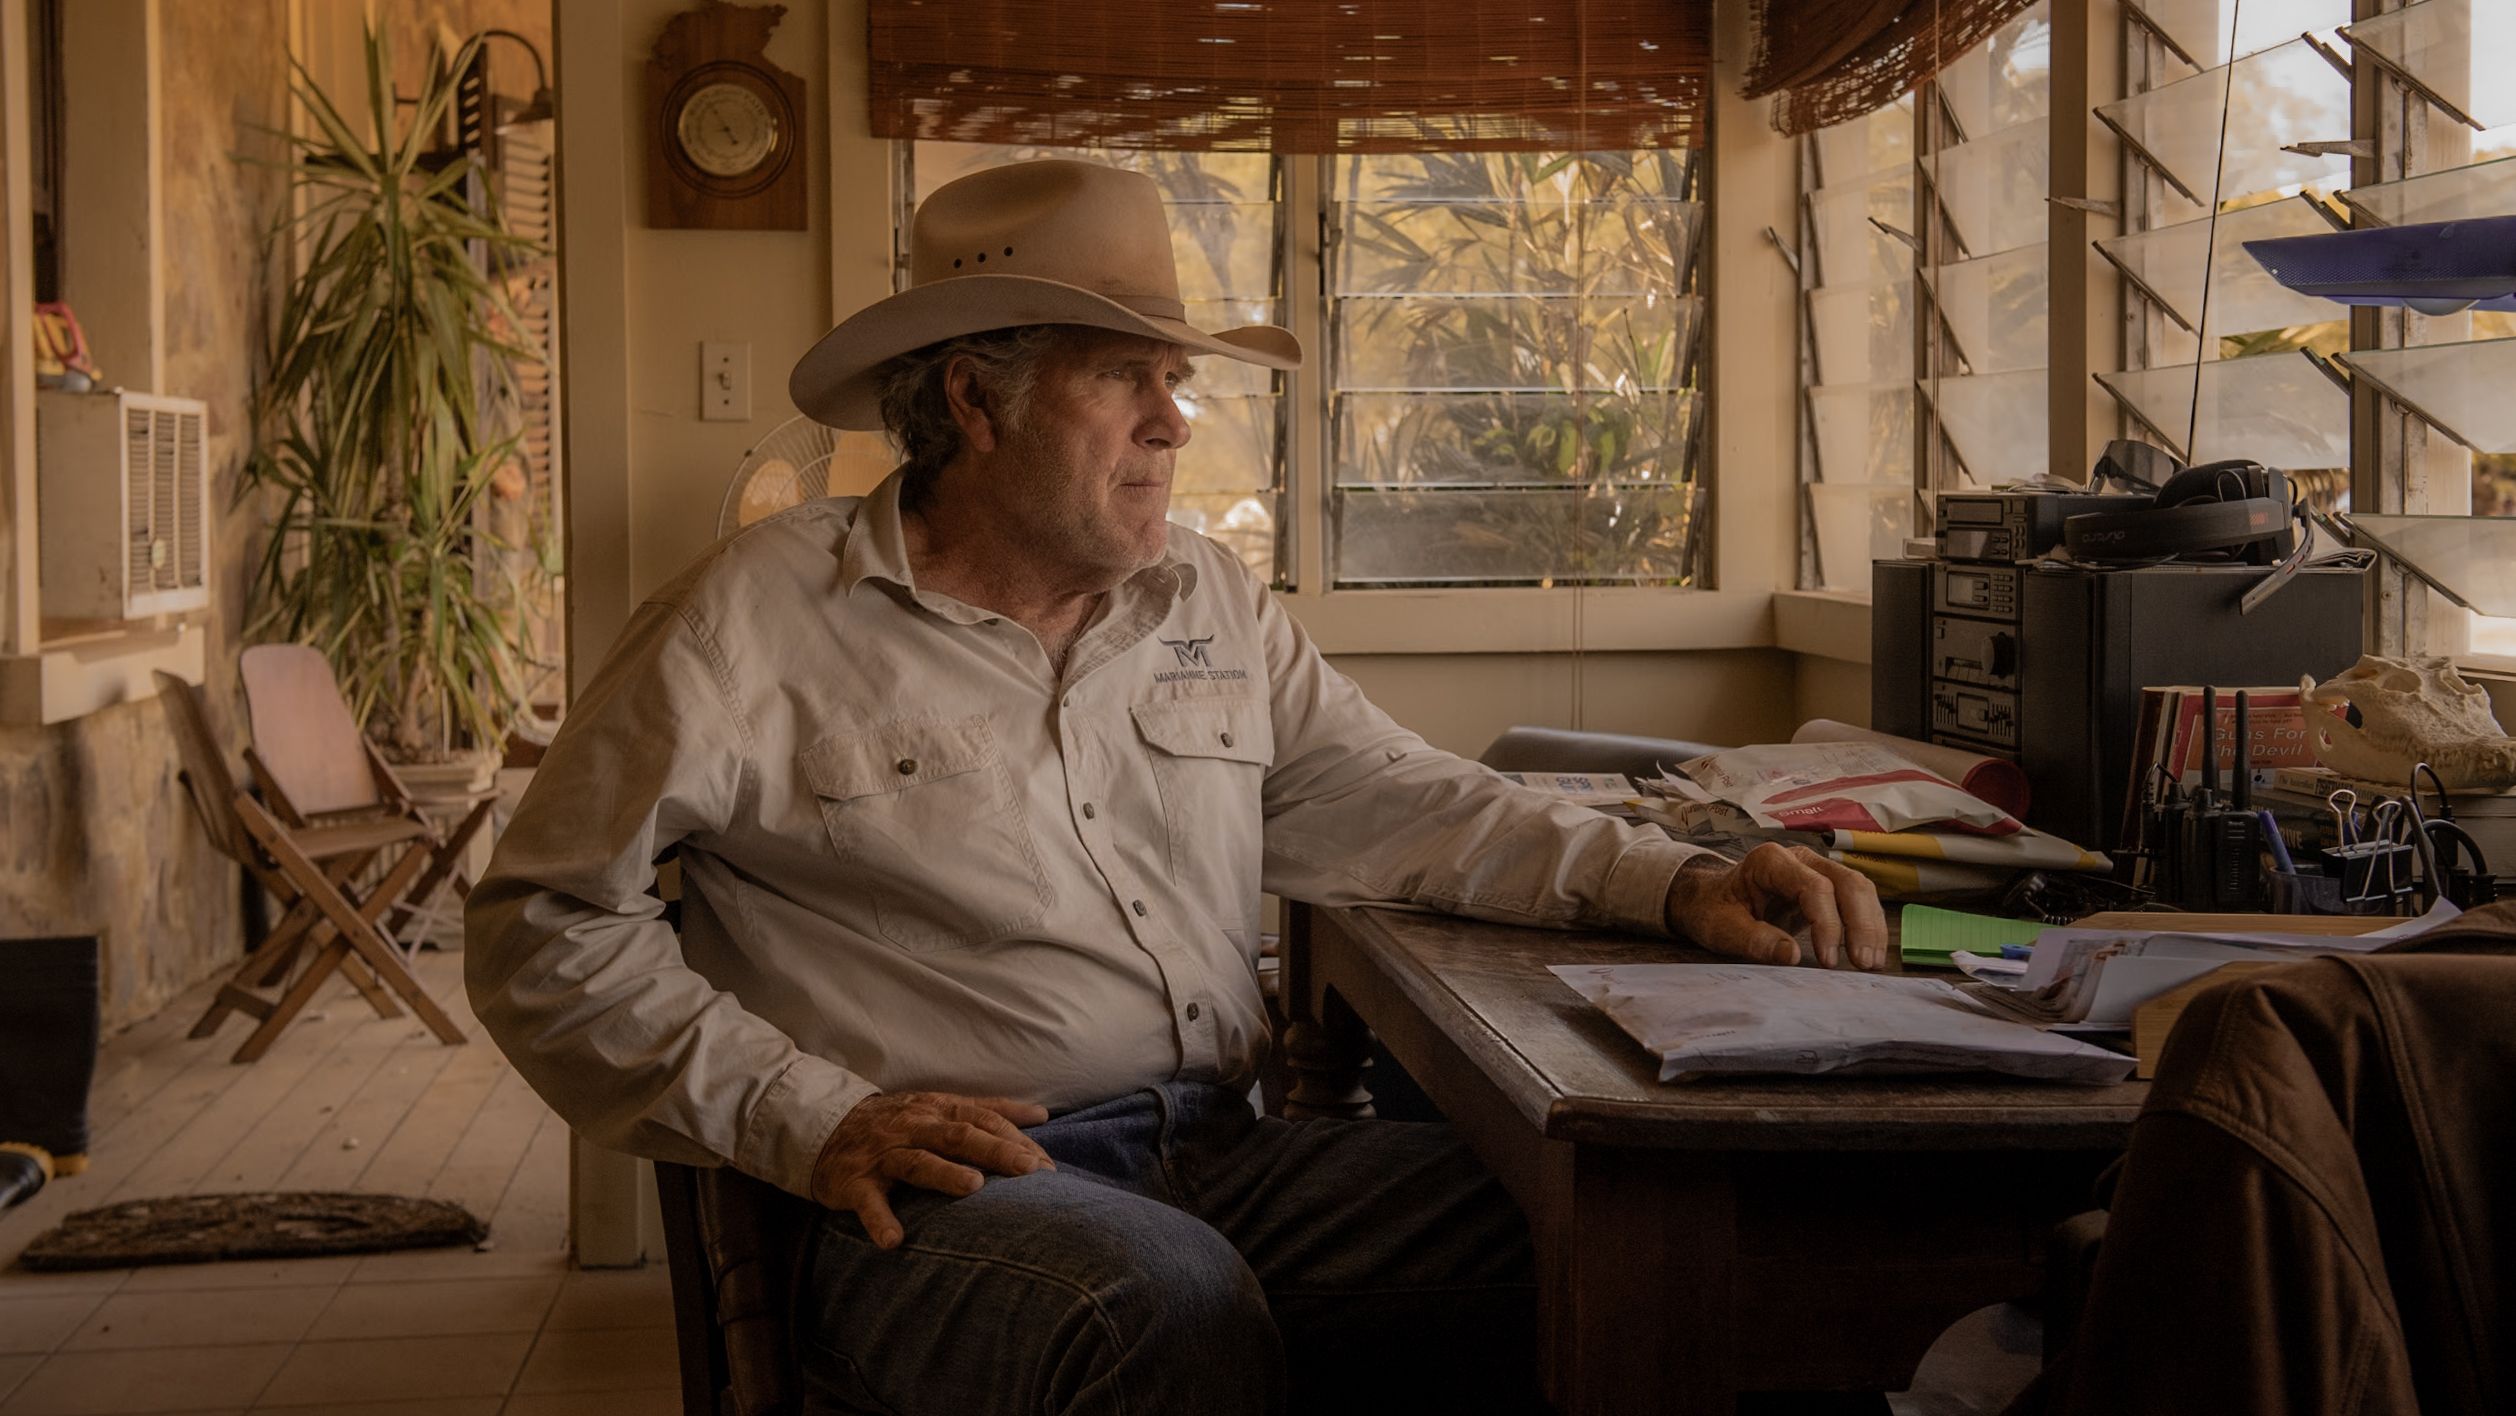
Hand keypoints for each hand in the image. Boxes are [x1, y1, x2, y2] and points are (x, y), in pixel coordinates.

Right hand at [810, 1091, 1054, 1247]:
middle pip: (958, 1135)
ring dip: (945, 1174)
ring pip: (917, 1161)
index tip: (1046, 1166)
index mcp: (938, 1110)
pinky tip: (893, 1240)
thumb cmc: (897, 1122)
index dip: (1016, 1140)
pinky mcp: (854, 1182)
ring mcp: (884, 1155)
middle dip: (995, 1150)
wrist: (826, 1128)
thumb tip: (1041, 1115)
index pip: (984, 1120)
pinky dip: (880, 1220)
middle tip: (1029, 1170)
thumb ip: (989, 1110)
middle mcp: (913, 1128)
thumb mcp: (941, 1107)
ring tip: (974, 1187)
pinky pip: (868, 1202)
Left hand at [1664, 843, 1888, 969]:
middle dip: (1861, 924)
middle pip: (1847, 882)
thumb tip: (1793, 956)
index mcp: (1770, 861)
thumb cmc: (1714, 911)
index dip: (1827, 923)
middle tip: (1864, 963)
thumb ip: (1754, 940)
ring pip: (1859, 889)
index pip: (1814, 887)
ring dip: (1871, 925)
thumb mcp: (1722, 930)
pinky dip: (1868, 925)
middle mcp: (1800, 858)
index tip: (1828, 961)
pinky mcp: (1828, 886)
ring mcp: (1817, 869)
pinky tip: (1870, 951)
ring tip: (1872, 963)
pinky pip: (1858, 900)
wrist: (1711, 901)